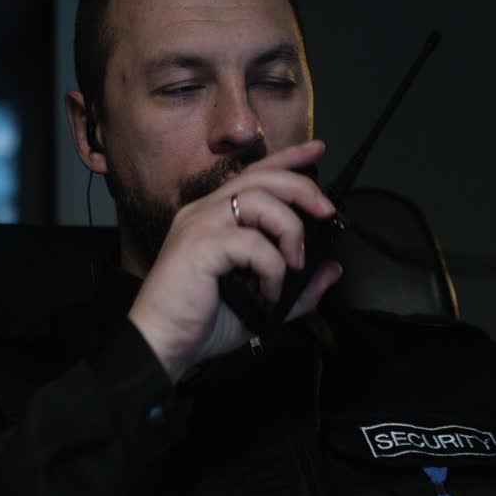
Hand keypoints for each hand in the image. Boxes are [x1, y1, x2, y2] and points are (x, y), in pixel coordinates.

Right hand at [128, 140, 343, 382]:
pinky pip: (250, 242)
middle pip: (261, 177)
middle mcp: (204, 212)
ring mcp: (199, 226)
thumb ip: (298, 290)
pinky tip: (268, 292)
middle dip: (301, 186)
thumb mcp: (263, 306)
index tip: (317, 149)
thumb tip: (331, 270)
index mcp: (215, 217)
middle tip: (326, 209)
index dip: (287, 158)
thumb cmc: (201, 324)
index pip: (254, 174)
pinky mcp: (198, 246)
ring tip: (294, 262)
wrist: (163, 346)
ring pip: (257, 200)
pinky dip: (271, 267)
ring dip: (289, 228)